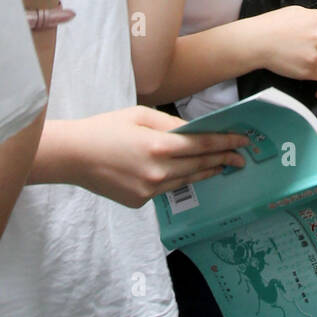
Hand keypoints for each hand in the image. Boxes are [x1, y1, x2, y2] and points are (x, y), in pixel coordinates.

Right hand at [65, 106, 248, 207]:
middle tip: (241, 157)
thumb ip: (171, 124)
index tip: (243, 141)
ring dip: (206, 172)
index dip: (226, 142)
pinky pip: (166, 189)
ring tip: (221, 166)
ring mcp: (149, 190)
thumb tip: (195, 130)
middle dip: (223, 159)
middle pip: (200, 165)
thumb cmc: (105, 129)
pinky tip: (185, 173)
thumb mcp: (140, 115)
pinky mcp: (140, 201)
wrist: (73, 156)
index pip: (203, 144)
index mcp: (159, 145)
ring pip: (187, 180)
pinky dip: (177, 180)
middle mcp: (158, 171)